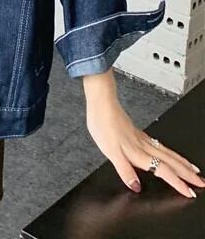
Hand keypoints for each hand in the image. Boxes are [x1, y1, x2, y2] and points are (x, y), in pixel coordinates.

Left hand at [86, 98, 204, 197]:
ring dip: (182, 163)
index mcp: (139, 153)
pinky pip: (160, 145)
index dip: (177, 182)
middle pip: (171, 161)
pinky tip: (169, 152)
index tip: (190, 192)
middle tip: (201, 182)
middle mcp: (144, 146)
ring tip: (193, 169)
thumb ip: (124, 170)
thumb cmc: (103, 124)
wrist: (102, 103)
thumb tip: (136, 187)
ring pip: (168, 153)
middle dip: (188, 173)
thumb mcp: (110, 152)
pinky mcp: (138, 132)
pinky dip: (170, 152)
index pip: (163, 170)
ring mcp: (142, 138)